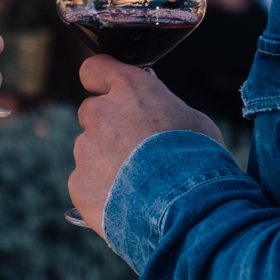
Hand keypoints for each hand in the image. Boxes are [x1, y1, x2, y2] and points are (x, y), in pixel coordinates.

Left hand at [69, 55, 221, 242]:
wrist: (190, 210)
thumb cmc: (201, 164)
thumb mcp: (195, 121)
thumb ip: (165, 107)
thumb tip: (157, 108)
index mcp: (131, 90)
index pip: (95, 69)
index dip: (101, 80)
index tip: (108, 91)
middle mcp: (102, 113)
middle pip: (91, 113)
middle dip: (107, 128)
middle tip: (134, 151)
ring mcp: (86, 149)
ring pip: (88, 151)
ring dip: (105, 162)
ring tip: (137, 184)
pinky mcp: (78, 183)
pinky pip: (85, 183)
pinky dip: (100, 192)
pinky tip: (127, 202)